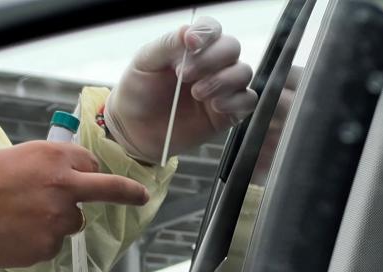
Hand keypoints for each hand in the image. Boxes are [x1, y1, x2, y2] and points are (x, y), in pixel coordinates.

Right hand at [0, 141, 149, 267]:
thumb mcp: (15, 157)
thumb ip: (46, 167)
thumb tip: (64, 178)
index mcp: (54, 158)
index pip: (91, 164)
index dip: (86, 172)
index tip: (100, 178)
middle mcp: (63, 186)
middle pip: (103, 191)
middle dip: (127, 193)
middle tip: (140, 197)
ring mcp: (57, 220)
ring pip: (72, 223)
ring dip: (56, 222)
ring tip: (19, 219)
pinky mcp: (46, 247)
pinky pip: (51, 245)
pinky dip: (37, 242)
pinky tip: (13, 235)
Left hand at [105, 18, 257, 162]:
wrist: (134, 130)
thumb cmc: (138, 92)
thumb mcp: (144, 62)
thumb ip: (167, 45)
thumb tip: (190, 32)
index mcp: (192, 47)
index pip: (212, 29)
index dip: (206, 33)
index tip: (190, 44)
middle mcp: (211, 64)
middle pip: (231, 47)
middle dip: (211, 59)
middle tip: (184, 76)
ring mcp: (222, 88)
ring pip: (243, 72)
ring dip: (223, 80)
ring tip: (197, 93)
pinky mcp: (227, 113)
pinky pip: (248, 101)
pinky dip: (236, 101)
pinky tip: (215, 106)